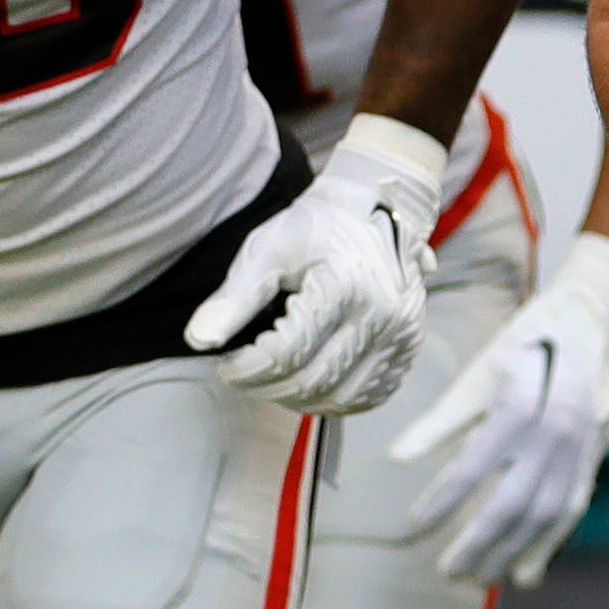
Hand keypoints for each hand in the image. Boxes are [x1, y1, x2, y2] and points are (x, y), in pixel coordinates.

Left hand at [189, 119, 444, 414]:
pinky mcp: (409, 348)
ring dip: (296, 399)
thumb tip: (199, 340)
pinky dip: (333, 400)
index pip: (286, 355)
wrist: (374, 208)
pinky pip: (369, 396)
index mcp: (346, 287)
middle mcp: (382, 315)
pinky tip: (308, 384)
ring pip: (340, 398)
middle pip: (312, 382)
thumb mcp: (266, 251)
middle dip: (265, 386)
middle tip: (242, 373)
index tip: (225, 363)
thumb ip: (233, 299)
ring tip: (272, 378)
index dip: (246, 370)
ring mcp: (402, 334)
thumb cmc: (315, 228)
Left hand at [393, 238, 608, 586]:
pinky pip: (570, 511)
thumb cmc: (523, 345)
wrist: (592, 322)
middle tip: (444, 572)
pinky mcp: (592, 458)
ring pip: (544, 514)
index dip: (441, 502)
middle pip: (512, 501)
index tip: (412, 530)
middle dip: (477, 543)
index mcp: (520, 404)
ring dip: (511, 553)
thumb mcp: (478, 373)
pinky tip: (524, 574)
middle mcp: (555, 431)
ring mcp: (579, 447)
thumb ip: (440, 420)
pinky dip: (547, 545)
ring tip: (478, 579)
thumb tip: (395, 459)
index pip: (473, 466)